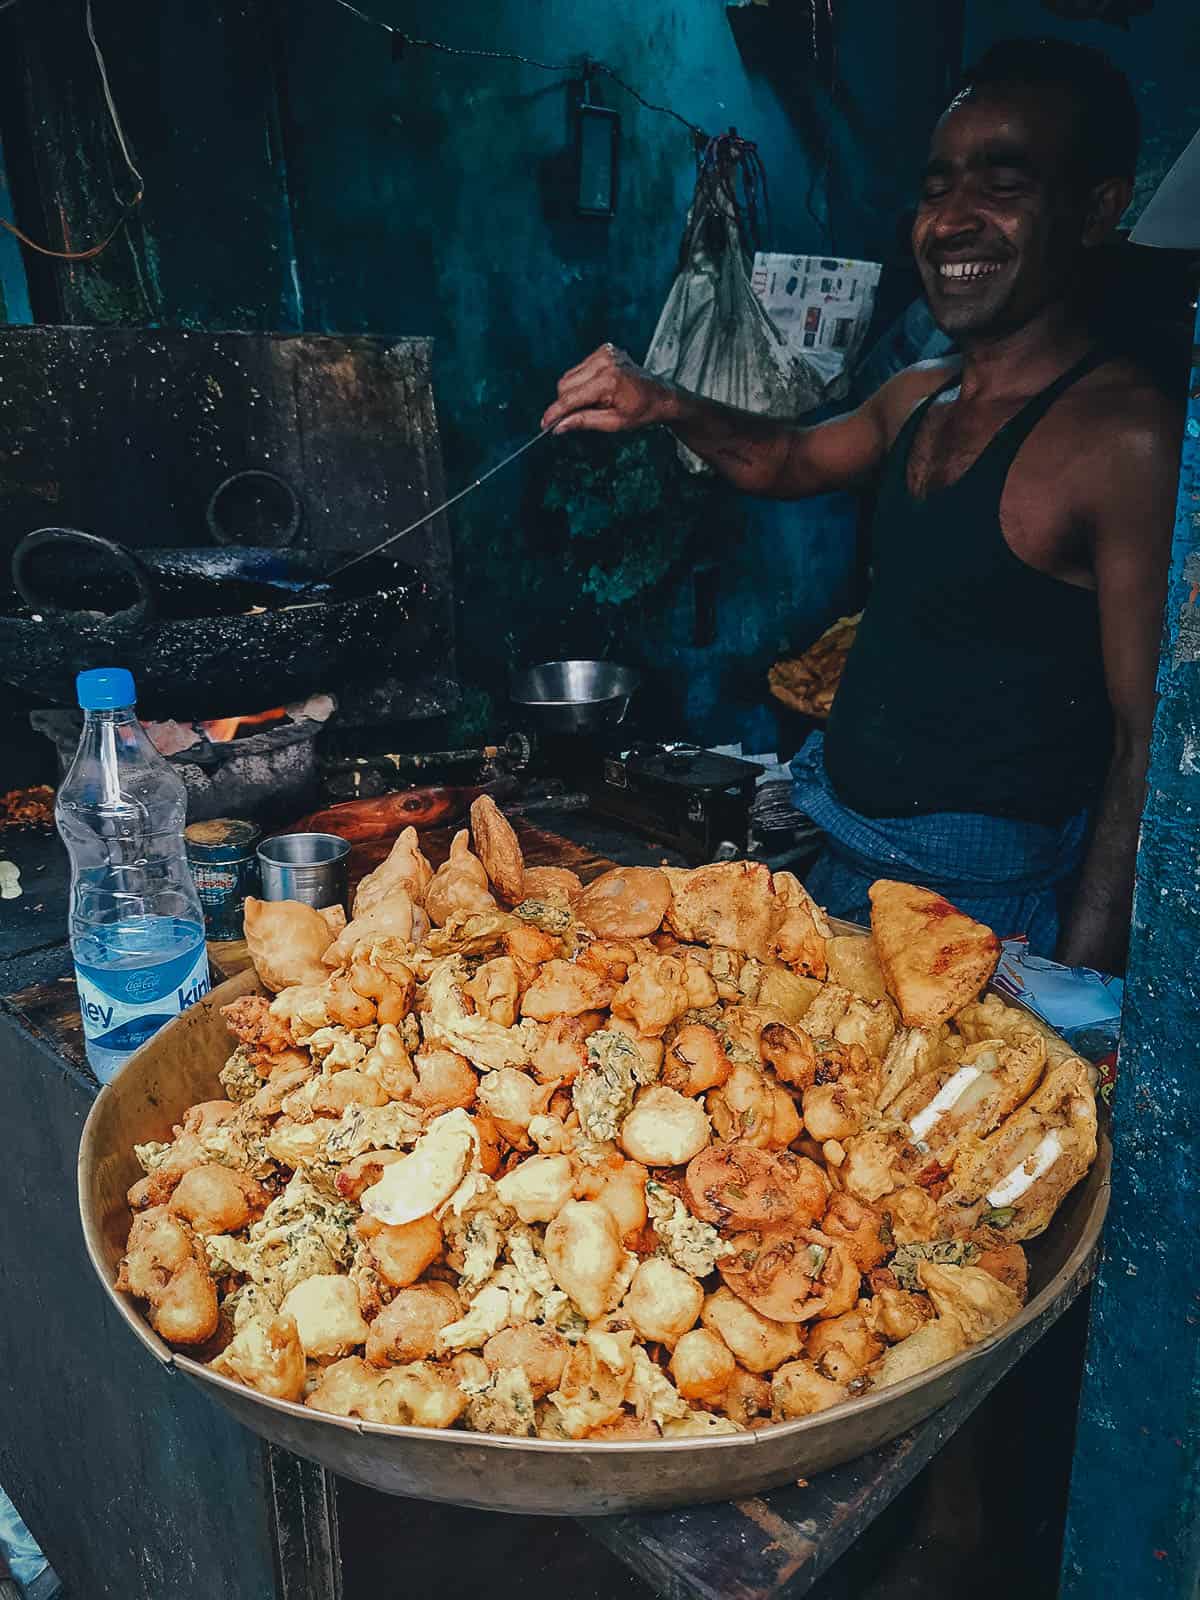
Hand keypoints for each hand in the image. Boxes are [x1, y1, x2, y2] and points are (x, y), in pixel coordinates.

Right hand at [541, 343, 674, 434]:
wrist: (662, 395)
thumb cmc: (643, 411)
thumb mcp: (614, 423)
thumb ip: (584, 421)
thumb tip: (559, 426)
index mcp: (609, 381)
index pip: (571, 398)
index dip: (555, 412)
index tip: (544, 424)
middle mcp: (605, 362)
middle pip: (565, 384)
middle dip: (565, 404)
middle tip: (576, 417)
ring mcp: (606, 353)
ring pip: (570, 376)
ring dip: (575, 392)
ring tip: (596, 402)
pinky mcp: (606, 350)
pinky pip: (581, 368)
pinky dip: (583, 382)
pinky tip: (599, 390)